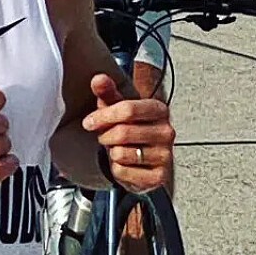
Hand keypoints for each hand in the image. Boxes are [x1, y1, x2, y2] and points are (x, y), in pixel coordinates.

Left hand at [83, 75, 174, 193]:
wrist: (141, 162)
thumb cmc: (130, 132)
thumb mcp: (118, 111)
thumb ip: (108, 93)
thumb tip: (98, 78)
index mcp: (158, 110)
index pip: (128, 109)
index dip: (103, 116)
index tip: (89, 122)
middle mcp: (166, 131)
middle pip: (122, 132)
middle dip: (105, 137)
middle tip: (106, 138)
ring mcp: (165, 155)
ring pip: (121, 153)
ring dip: (112, 154)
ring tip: (119, 150)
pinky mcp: (158, 176)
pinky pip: (124, 172)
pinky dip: (118, 170)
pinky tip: (126, 165)